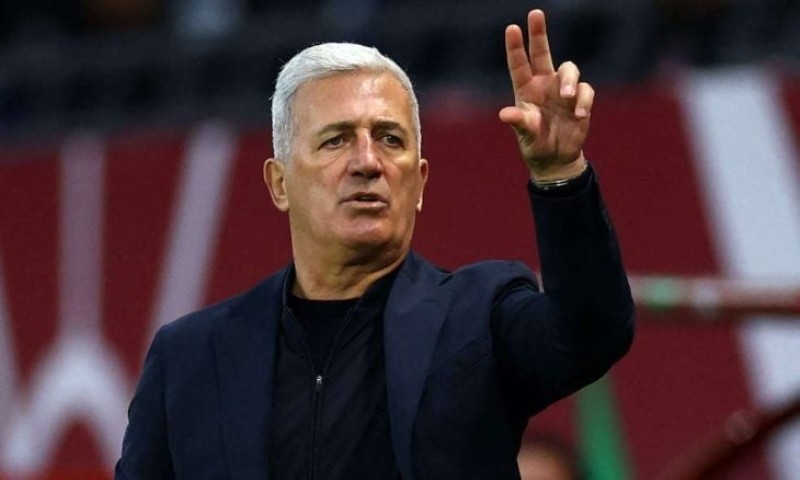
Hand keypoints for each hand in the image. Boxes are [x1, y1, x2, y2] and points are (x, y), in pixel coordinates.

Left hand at [499, 10, 592, 181]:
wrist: (556, 158)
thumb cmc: (535, 144)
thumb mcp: (525, 135)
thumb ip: (519, 122)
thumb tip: (504, 114)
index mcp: (525, 90)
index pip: (518, 64)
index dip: (515, 46)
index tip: (511, 28)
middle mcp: (543, 84)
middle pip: (542, 52)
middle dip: (539, 33)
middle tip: (535, 13)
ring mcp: (563, 90)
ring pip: (569, 69)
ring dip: (569, 80)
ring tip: (566, 97)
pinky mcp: (580, 100)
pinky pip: (586, 90)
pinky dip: (583, 100)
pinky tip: (579, 114)